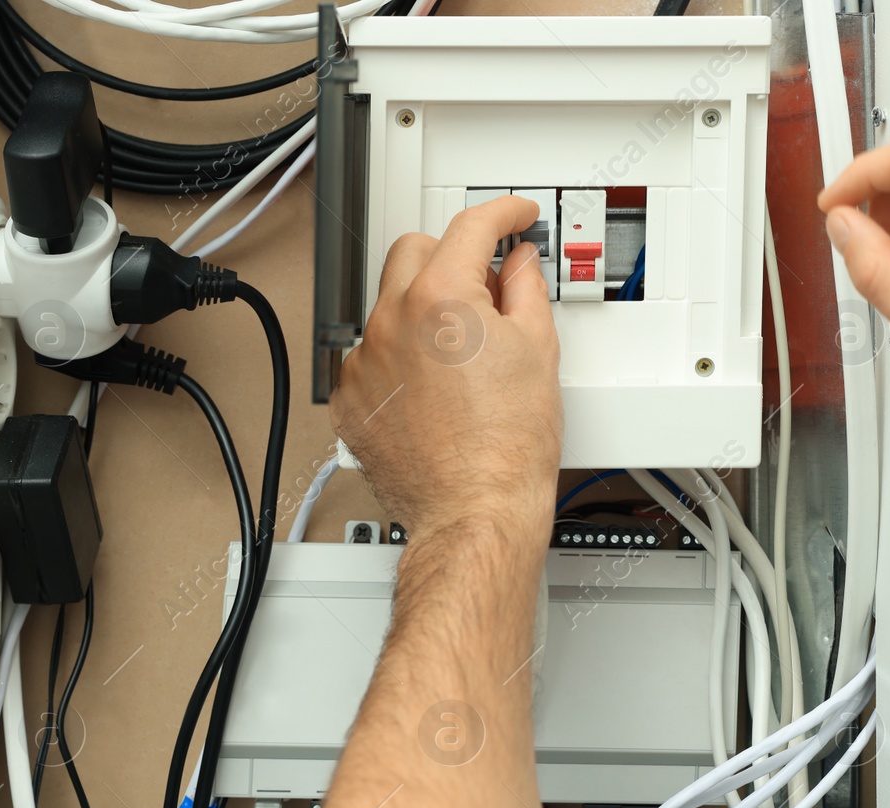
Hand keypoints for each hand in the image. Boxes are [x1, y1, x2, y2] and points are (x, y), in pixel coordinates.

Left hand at [330, 196, 561, 542]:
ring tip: (461, 354)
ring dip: (422, 310)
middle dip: (451, 255)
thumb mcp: (538, 352)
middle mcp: (392, 320)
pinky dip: (399, 358)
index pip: (472, 226)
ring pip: (389, 304)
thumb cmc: (507, 449)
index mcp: (441, 298)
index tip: (512, 217)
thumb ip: (526, 290)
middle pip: (415, 250)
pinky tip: (433, 388)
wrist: (474, 511)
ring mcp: (364, 359)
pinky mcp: (350, 397)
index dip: (502, 213)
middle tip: (485, 284)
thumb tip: (519, 266)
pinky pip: (371, 355)